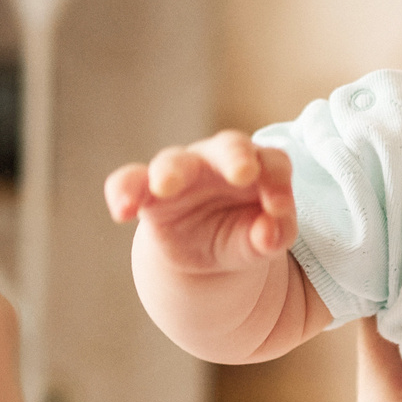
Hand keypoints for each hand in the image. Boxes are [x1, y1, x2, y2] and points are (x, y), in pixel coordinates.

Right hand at [104, 130, 295, 274]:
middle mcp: (218, 160)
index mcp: (257, 167)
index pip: (272, 162)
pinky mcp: (148, 193)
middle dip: (234, 156)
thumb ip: (271, 237)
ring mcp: (181, 172)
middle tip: (242, 172)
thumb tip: (268, 233)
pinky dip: (123, 191)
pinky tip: (121, 210)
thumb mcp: (261, 242)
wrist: (204, 256)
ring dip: (170, 171)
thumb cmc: (242, 235)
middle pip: (228, 146)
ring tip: (164, 185)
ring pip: (175, 161)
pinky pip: (128, 182)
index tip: (280, 208)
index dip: (279, 182)